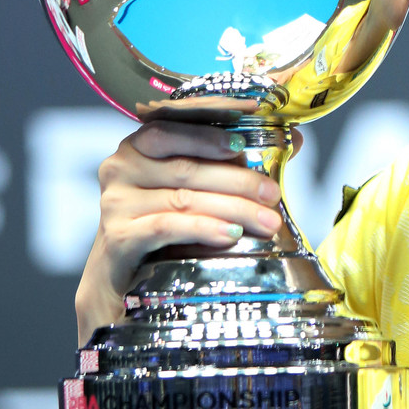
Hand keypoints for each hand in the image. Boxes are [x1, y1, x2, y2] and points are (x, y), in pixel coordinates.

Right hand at [75, 121, 297, 344]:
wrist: (122, 283)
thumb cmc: (164, 228)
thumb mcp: (197, 191)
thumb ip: (234, 164)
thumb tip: (294, 140)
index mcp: (139, 146)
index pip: (176, 125)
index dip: (213, 129)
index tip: (249, 135)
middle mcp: (121, 167)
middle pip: (188, 168)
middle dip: (238, 181)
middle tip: (272, 195)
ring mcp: (115, 203)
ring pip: (183, 198)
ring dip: (231, 208)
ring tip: (265, 221)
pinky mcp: (117, 237)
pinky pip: (166, 227)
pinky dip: (202, 229)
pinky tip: (230, 235)